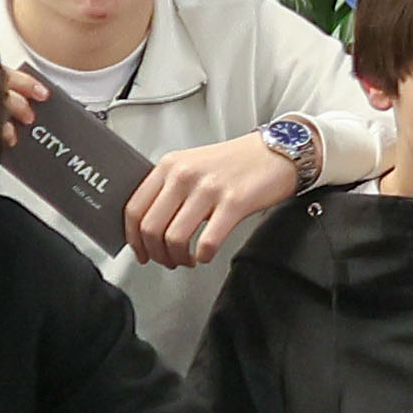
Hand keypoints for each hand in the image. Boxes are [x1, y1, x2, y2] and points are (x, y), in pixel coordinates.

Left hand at [120, 132, 305, 266]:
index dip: (133, 238)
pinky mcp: (234, 202)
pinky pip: (208, 241)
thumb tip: (150, 223)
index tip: (141, 251)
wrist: (279, 151)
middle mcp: (185, 175)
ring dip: (178, 258)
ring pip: (175, 237)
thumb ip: (169, 188)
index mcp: (170, 165)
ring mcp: (209, 188)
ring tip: (188, 260)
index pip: (134, 208)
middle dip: (156, 253)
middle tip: (166, 260)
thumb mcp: (193, 164)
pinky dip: (203, 256)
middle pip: (151, 227)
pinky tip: (206, 255)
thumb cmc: (238, 162)